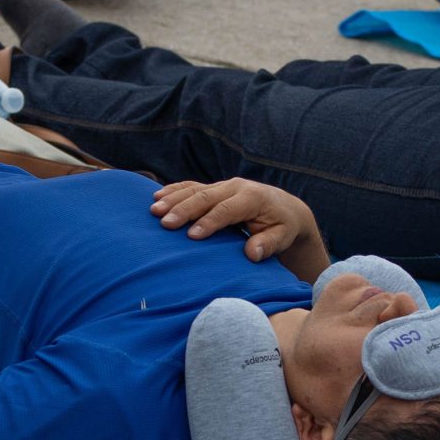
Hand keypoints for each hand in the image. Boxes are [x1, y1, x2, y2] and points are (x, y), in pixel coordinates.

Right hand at [149, 178, 317, 263]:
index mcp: (252, 198)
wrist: (285, 207)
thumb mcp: (282, 237)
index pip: (227, 210)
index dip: (209, 222)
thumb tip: (252, 253)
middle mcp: (236, 187)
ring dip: (173, 199)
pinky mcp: (215, 188)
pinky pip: (191, 186)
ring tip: (154, 210)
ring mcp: (224, 185)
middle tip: (165, 223)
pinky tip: (156, 196)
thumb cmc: (282, 227)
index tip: (191, 236)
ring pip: (195, 189)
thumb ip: (268, 245)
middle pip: (206, 197)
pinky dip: (174, 190)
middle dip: (184, 209)